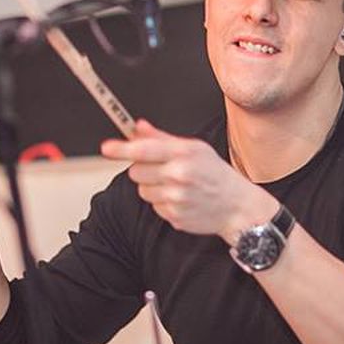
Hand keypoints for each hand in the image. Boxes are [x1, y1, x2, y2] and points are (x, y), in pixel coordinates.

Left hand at [101, 120, 276, 241]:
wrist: (237, 205)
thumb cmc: (215, 174)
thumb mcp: (194, 149)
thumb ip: (162, 138)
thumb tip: (138, 127)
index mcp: (184, 154)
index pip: (144, 150)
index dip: (121, 149)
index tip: (106, 148)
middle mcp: (179, 176)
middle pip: (136, 172)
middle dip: (143, 169)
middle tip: (162, 169)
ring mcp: (176, 198)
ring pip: (142, 191)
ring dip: (152, 187)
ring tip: (175, 185)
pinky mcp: (174, 216)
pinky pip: (153, 207)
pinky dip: (162, 203)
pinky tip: (180, 199)